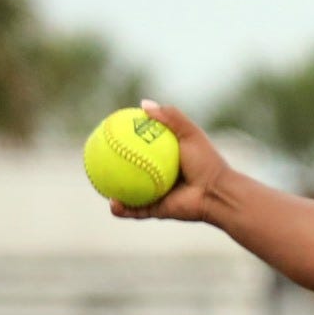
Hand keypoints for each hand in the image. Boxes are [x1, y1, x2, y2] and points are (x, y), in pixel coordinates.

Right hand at [108, 99, 230, 222]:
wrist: (218, 194)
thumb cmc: (207, 163)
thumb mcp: (190, 134)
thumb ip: (170, 117)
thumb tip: (142, 104)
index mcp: (166, 158)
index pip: (140, 147)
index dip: (124, 140)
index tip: (108, 132)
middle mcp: (159, 176)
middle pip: (130, 170)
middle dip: (113, 166)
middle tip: (95, 158)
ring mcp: (157, 194)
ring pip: (128, 193)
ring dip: (111, 190)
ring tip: (96, 185)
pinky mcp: (159, 210)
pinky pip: (137, 211)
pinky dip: (123, 210)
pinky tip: (112, 204)